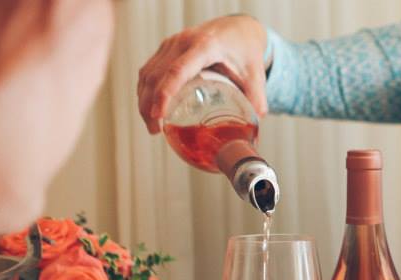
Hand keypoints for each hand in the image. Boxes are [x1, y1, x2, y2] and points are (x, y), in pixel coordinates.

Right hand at [136, 14, 267, 133]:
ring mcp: (172, 43)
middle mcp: (183, 41)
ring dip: (144, 100)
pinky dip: (145, 90)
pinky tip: (149, 107)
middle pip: (157, 75)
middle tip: (156, 130)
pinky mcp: (166, 48)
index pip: (178, 70)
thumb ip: (256, 101)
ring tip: (152, 126)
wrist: (237, 29)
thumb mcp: (255, 74)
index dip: (165, 93)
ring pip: (149, 73)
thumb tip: (252, 130)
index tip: (158, 114)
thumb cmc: (245, 49)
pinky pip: (149, 69)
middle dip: (150, 104)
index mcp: (205, 46)